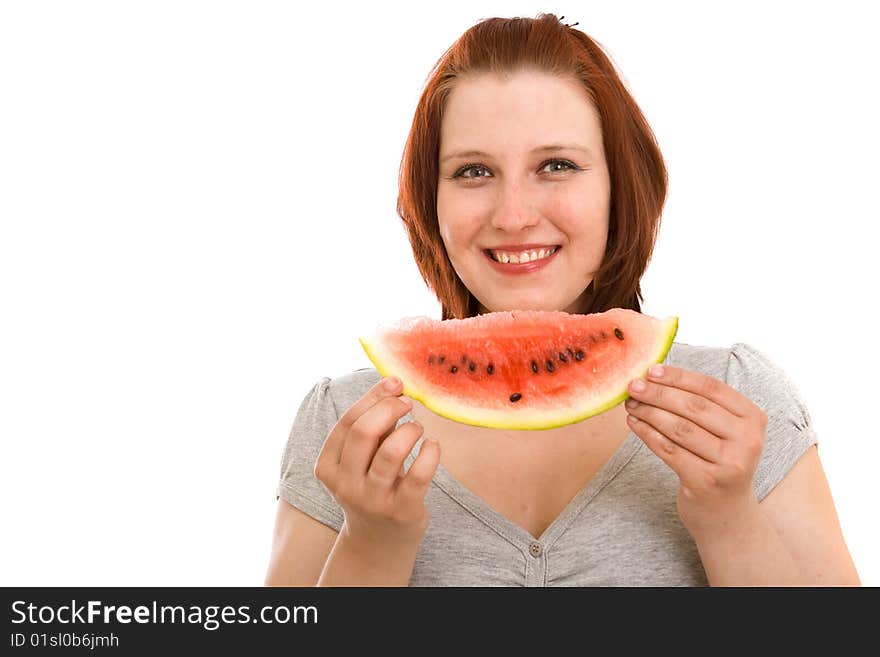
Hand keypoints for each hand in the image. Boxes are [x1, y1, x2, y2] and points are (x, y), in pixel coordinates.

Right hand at [315, 376, 440, 550]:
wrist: (378, 542)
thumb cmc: (372, 487)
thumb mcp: (361, 460)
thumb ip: (373, 426)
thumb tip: (394, 385)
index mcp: (328, 467)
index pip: (347, 422)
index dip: (373, 397)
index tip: (395, 384)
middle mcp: (346, 485)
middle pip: (363, 432)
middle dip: (389, 408)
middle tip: (407, 404)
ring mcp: (372, 500)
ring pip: (390, 452)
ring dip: (410, 430)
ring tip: (417, 429)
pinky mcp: (401, 511)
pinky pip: (419, 474)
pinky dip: (430, 452)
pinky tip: (433, 446)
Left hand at [623, 364, 767, 537]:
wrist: (727, 514)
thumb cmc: (719, 462)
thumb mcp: (724, 432)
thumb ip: (702, 405)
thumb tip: (656, 376)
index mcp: (753, 419)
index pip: (712, 388)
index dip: (679, 377)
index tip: (651, 370)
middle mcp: (747, 441)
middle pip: (695, 407)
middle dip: (659, 393)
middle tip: (633, 385)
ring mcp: (729, 463)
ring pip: (680, 428)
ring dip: (649, 413)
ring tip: (630, 404)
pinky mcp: (707, 482)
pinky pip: (669, 450)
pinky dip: (648, 434)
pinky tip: (634, 424)